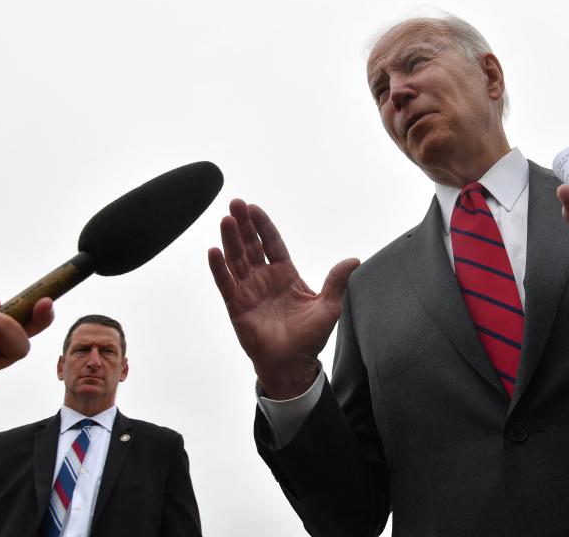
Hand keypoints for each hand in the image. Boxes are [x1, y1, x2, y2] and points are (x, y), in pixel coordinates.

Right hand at [208, 199, 358, 398]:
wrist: (293, 364)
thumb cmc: (309, 337)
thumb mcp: (328, 306)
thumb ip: (337, 281)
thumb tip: (354, 260)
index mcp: (285, 275)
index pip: (272, 243)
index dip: (263, 226)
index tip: (254, 208)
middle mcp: (264, 279)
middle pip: (251, 246)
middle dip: (243, 225)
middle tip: (235, 203)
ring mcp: (249, 291)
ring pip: (236, 260)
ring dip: (230, 240)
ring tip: (226, 219)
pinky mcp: (237, 306)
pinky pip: (226, 284)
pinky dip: (219, 268)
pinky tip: (214, 251)